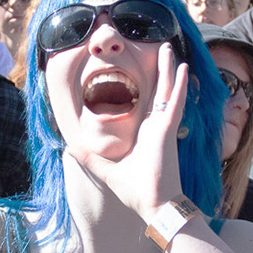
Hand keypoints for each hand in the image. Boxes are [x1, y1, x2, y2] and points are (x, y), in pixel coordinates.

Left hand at [70, 43, 185, 221]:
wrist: (154, 204)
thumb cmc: (136, 191)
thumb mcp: (107, 170)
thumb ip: (90, 159)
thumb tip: (69, 149)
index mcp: (145, 133)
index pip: (147, 103)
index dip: (147, 86)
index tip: (144, 70)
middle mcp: (155, 126)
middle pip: (159, 90)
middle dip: (159, 69)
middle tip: (160, 48)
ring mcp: (163, 126)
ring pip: (168, 90)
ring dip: (168, 69)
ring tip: (167, 48)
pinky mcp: (168, 129)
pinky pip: (176, 102)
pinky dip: (180, 85)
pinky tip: (182, 68)